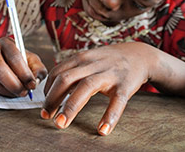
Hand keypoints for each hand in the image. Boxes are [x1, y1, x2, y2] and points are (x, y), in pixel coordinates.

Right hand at [0, 37, 47, 96]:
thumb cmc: (18, 58)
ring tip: (20, 92)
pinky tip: (11, 91)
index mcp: (5, 42)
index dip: (24, 73)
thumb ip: (37, 68)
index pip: (14, 58)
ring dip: (9, 91)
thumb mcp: (30, 58)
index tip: (32, 84)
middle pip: (0, 71)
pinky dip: (3, 93)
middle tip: (25, 92)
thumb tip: (35, 81)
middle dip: (15, 85)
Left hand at [40, 42, 154, 135]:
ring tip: (61, 123)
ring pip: (86, 87)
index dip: (47, 90)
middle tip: (46, 116)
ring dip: (70, 107)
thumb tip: (51, 91)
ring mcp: (109, 74)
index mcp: (81, 58)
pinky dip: (109, 116)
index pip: (57, 72)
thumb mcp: (88, 59)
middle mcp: (92, 64)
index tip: (45, 106)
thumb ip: (71, 71)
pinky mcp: (125, 85)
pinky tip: (102, 129)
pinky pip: (117, 102)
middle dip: (53, 99)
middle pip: (66, 79)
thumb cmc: (108, 61)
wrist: (139, 55)